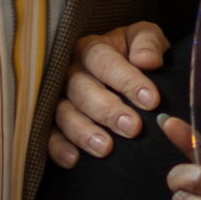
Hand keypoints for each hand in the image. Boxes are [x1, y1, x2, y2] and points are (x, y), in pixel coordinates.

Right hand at [48, 22, 170, 166]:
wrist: (124, 76)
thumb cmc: (134, 54)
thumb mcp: (145, 39)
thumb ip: (148, 42)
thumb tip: (146, 60)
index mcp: (91, 49)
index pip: (104, 61)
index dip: (127, 80)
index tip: (151, 100)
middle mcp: (69, 71)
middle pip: (82, 89)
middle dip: (108, 110)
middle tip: (133, 127)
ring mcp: (57, 98)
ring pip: (63, 113)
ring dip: (83, 131)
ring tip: (105, 148)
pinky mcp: (51, 123)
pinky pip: (49, 135)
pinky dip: (58, 148)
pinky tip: (74, 160)